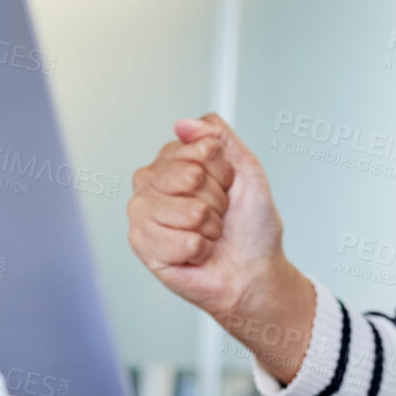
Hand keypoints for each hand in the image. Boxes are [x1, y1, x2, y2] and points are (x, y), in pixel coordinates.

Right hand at [126, 114, 314, 379]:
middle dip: (215, 199)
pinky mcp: (141, 244)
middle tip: (217, 214)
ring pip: (186, 210)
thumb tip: (183, 123)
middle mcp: (152, 183)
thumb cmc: (251, 227)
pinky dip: (198, 250)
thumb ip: (218, 137)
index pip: (197, 148)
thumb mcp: (247, 170)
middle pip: (188, 176)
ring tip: (207, 235)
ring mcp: (143, 213)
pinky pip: (179, 240)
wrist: (254, 272)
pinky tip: (195, 253)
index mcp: (174, 160)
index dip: (222, 172)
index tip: (228, 187)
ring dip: (208, 227)